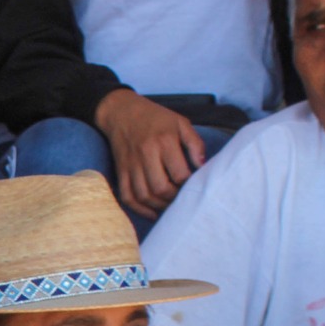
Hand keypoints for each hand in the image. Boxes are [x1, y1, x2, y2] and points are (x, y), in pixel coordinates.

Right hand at [93, 89, 206, 219]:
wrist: (121, 112)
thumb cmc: (155, 117)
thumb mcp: (180, 122)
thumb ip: (195, 143)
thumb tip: (203, 166)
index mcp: (164, 141)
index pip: (179, 173)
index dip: (189, 184)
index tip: (194, 185)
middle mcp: (146, 154)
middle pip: (160, 188)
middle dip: (174, 198)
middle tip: (183, 197)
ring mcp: (131, 165)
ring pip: (144, 195)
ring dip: (159, 206)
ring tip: (170, 205)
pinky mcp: (121, 171)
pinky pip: (127, 196)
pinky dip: (139, 209)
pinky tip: (152, 213)